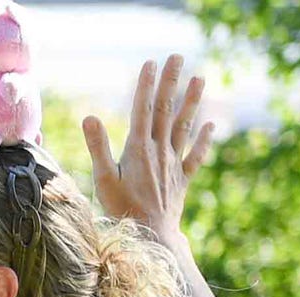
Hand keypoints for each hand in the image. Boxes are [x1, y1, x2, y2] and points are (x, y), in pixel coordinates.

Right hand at [84, 56, 213, 238]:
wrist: (152, 235)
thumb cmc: (121, 210)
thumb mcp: (104, 179)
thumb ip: (98, 147)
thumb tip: (89, 118)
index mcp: (138, 149)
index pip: (142, 109)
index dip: (146, 85)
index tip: (150, 63)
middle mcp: (160, 151)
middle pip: (165, 110)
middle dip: (170, 82)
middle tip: (176, 57)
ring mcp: (173, 164)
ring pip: (184, 126)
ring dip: (191, 101)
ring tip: (199, 78)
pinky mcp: (182, 179)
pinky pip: (196, 155)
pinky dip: (204, 139)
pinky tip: (210, 125)